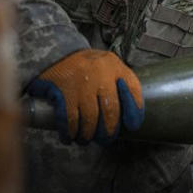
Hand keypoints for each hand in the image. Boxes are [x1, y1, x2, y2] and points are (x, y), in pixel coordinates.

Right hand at [26, 50, 143, 144]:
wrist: (57, 53)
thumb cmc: (88, 65)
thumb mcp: (109, 65)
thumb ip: (121, 82)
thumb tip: (130, 113)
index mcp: (115, 66)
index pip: (132, 90)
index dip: (134, 111)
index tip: (133, 125)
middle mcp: (100, 74)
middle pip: (111, 110)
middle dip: (109, 130)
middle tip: (106, 139)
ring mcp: (82, 83)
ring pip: (90, 118)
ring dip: (88, 134)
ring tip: (86, 139)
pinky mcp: (64, 91)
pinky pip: (69, 118)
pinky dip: (70, 131)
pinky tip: (70, 137)